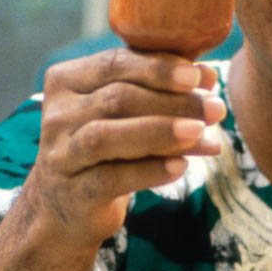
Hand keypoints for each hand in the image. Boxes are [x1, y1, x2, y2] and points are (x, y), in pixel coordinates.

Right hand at [28, 48, 224, 250]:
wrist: (66, 206)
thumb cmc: (103, 148)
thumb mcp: (123, 112)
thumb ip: (157, 89)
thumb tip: (208, 77)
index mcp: (66, 81)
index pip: (115, 64)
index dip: (160, 68)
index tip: (200, 76)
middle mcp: (56, 115)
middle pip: (117, 99)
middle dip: (172, 102)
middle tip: (215, 109)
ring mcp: (60, 155)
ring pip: (108, 136)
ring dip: (160, 132)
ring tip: (201, 133)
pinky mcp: (73, 192)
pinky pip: (112, 178)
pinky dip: (150, 170)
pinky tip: (181, 167)